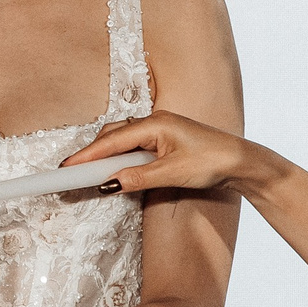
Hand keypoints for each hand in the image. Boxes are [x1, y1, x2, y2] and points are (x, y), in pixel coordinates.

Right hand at [65, 112, 257, 195]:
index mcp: (154, 124)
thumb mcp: (173, 174)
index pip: (111, 141)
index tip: (66, 167)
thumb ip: (138, 178)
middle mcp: (153, 122)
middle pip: (112, 137)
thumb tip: (109, 184)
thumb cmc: (213, 162)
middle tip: (71, 174)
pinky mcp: (163, 142)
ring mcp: (158, 131)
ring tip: (88, 176)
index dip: (87, 155)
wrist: (241, 163)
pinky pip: (133, 148)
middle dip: (91, 155)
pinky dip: (120, 160)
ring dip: (105, 158)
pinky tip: (115, 173)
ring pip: (122, 143)